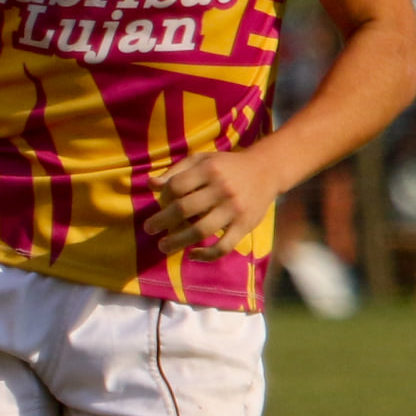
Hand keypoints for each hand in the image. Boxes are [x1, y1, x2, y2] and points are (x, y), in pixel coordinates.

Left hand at [147, 147, 283, 260]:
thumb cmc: (226, 166)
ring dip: (177, 241)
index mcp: (208, 170)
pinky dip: (206, 255)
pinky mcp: (245, 226)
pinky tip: (192, 255)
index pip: (175, 187)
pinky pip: (223, 246)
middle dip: (161, 221)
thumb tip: (150, 184)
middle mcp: (221, 189)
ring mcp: (234, 209)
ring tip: (163, 246)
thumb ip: (176, 172)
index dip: (162, 197)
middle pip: (183, 209)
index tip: (159, 204)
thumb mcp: (201, 160)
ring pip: (200, 230)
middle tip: (149, 229)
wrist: (267, 171)